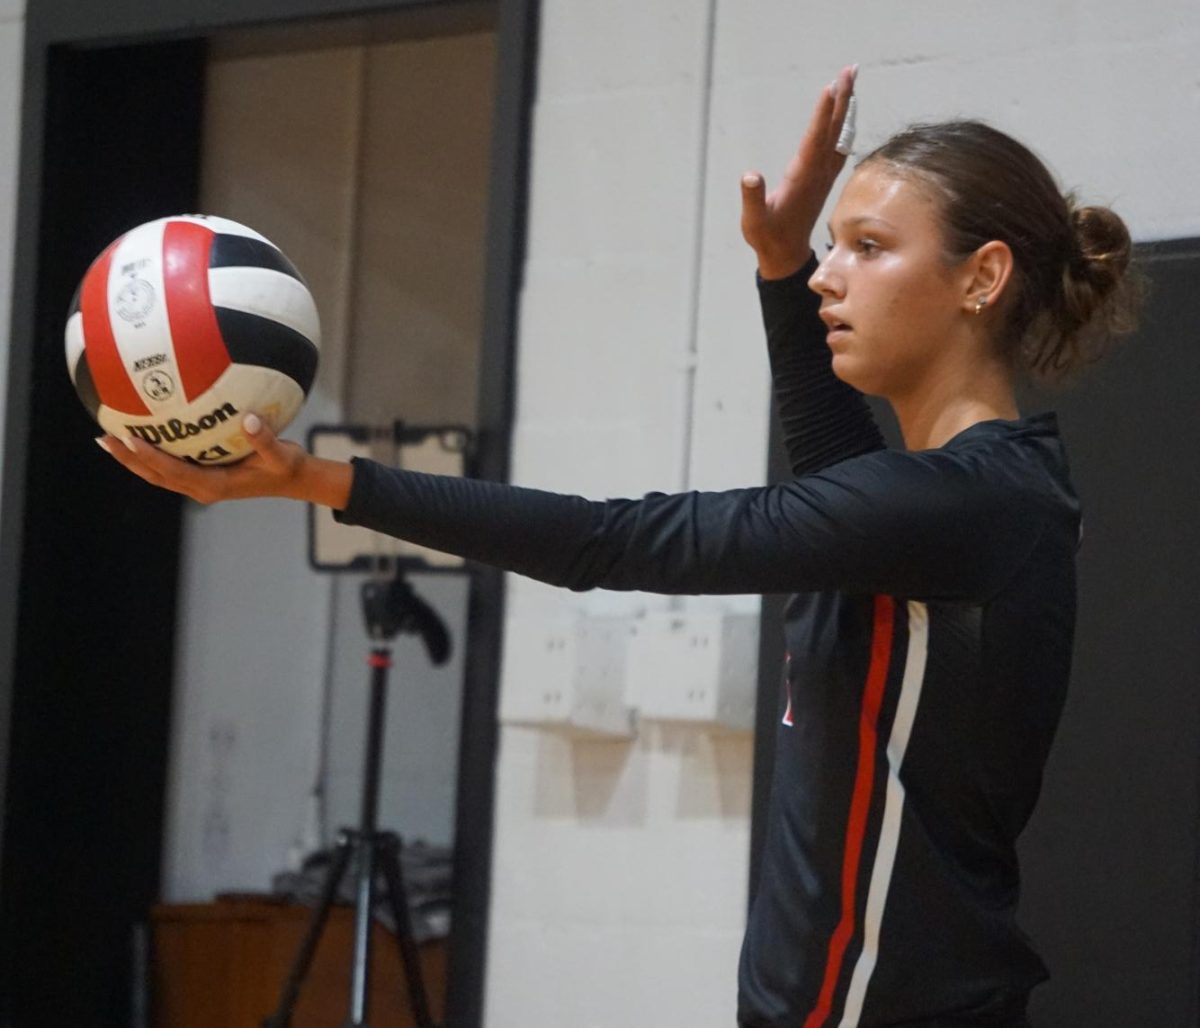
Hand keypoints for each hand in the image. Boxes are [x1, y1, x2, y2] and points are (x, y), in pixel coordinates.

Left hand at [96, 412, 351, 508]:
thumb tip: (248, 419)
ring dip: (132, 458)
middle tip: (104, 438)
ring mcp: (200, 483)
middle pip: (155, 475)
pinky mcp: (202, 476)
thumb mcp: (281, 455)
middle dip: (128, 458)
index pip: (173, 471)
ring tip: (108, 438)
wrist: (294, 479)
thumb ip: (265, 439)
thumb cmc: (287, 466)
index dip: (150, 456)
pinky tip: (141, 434)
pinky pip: (169, 465)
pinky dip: (150, 453)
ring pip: (157, 473)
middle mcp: (201, 488)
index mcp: (214, 486)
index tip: (130, 438)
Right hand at [741, 63, 857, 279]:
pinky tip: (846, 113)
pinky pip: (839, 145)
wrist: (786, 254)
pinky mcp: (823, 177)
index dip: (822, 114)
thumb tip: (750, 175)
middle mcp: (818, 172)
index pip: (815, 139)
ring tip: (851, 81)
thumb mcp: (754, 221)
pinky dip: (844, 124)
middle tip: (850, 69)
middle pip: (834, 129)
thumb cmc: (767, 236)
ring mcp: (823, 175)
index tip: (830, 88)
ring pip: (840, 134)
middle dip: (842, 98)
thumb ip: (752, 198)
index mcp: (802, 177)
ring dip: (846, 106)